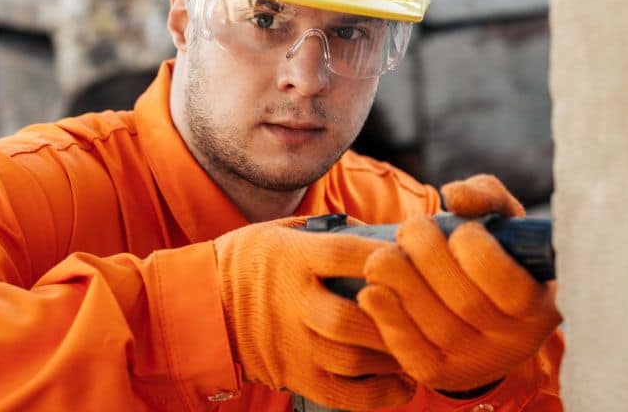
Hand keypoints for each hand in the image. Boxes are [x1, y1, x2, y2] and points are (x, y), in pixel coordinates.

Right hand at [214, 217, 413, 409]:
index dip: (387, 256)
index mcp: (292, 258)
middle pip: (352, 317)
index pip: (346, 254)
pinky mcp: (295, 375)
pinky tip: (402, 383)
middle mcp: (293, 303)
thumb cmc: (250, 262)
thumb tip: (387, 235)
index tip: (419, 255)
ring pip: (352, 359)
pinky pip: (344, 395)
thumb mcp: (281, 231)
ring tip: (418, 345)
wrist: (202, 304)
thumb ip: (330, 232)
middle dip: (395, 317)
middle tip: (426, 311)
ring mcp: (292, 344)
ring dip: (393, 356)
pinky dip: (379, 395)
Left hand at [357, 175, 561, 390]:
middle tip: (411, 229)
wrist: (482, 309)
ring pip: (437, 327)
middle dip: (429, 257)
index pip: (512, 288)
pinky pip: (413, 354)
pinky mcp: (441, 373)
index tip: (461, 230)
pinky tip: (371, 292)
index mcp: (540, 304)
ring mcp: (477, 363)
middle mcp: (514, 341)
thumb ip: (486, 197)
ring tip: (384, 256)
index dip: (479, 254)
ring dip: (401, 283)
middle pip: (466, 303)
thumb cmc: (493, 253)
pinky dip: (388, 320)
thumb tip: (454, 196)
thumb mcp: (502, 221)